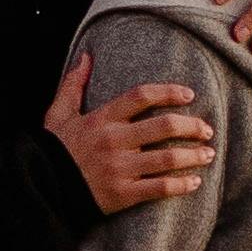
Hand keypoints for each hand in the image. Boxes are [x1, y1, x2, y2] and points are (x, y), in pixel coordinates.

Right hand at [46, 48, 214, 210]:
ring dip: (194, 155)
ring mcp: (120, 168)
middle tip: (207, 129)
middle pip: (164, 126)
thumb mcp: (58, 114)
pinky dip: (182, 185)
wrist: (43, 189)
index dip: (169, 92)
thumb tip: (86, 56)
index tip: (189, 94)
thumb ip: (73, 85)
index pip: (142, 96)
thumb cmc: (53, 150)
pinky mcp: (123, 194)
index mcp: (103, 118)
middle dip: (192, 126)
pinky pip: (160, 188)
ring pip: (168, 159)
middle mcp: (114, 141)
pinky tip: (194, 182)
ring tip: (208, 154)